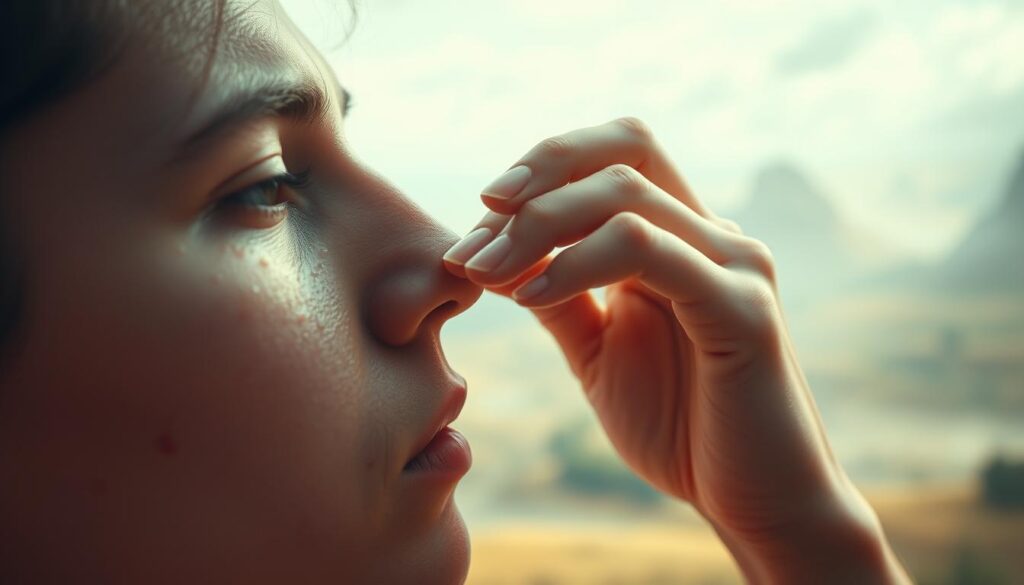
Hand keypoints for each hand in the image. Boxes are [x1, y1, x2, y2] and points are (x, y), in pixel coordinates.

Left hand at [443, 118, 906, 581]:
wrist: (756, 505)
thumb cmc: (681, 428)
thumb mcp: (598, 351)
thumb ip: (561, 297)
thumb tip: (498, 254)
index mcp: (683, 239)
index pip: (615, 155)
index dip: (541, 169)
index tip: (474, 228)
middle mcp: (715, 236)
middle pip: (625, 148)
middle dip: (536, 176)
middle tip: (473, 235)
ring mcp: (734, 267)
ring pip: (627, 195)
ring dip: (539, 224)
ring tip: (484, 271)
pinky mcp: (742, 311)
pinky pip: (646, 252)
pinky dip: (576, 264)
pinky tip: (528, 297)